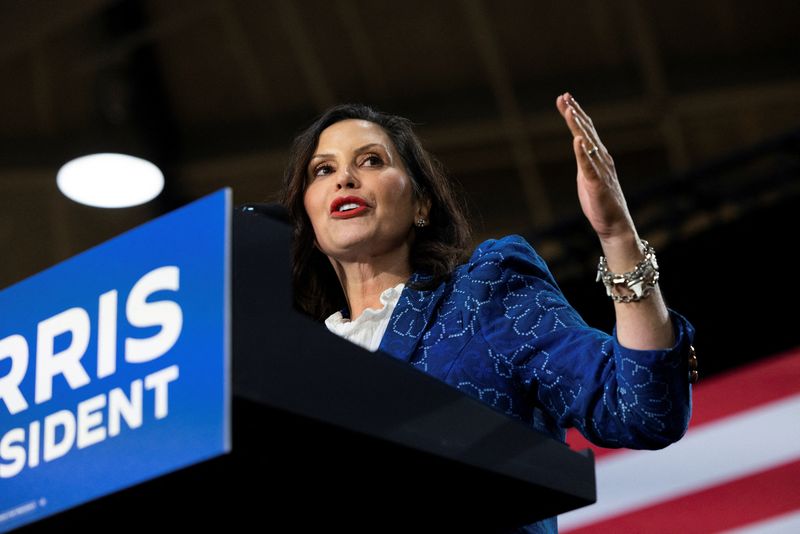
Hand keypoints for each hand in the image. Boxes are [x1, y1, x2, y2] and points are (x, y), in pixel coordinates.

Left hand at [556, 92, 636, 244]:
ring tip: (570, 110)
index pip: (585, 130)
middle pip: (587, 131)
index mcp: (598, 157)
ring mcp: (600, 170)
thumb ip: (583, 160)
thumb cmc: (600, 202)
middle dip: (575, 113)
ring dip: (578, 127)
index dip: (575, 114)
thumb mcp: (587, 176)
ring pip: (588, 144)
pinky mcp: (597, 184)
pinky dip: (583, 152)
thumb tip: (578, 144)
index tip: (565, 98)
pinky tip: (577, 140)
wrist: (615, 225)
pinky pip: (588, 166)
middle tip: (564, 96)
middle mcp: (601, 159)